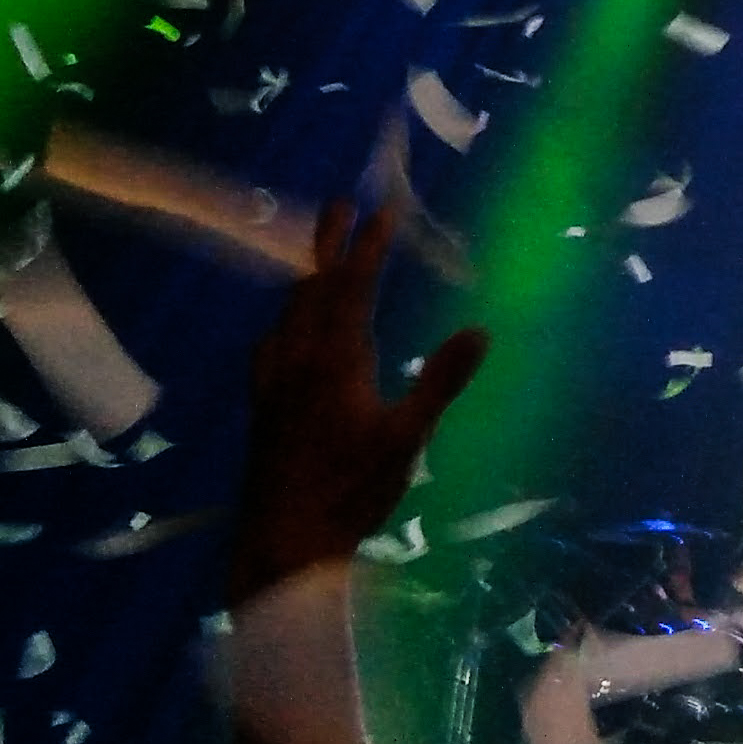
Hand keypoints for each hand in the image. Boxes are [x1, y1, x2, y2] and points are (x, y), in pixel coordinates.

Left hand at [230, 198, 485, 600]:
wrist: (282, 542)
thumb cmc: (351, 492)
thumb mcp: (407, 439)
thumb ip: (440, 382)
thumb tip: (481, 330)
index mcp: (335, 359)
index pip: (353, 285)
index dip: (369, 244)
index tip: (385, 206)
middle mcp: (297, 358)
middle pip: (312, 284)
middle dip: (328, 241)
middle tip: (340, 201)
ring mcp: (273, 381)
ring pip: (288, 311)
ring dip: (307, 274)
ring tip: (320, 254)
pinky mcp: (261, 405)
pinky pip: (271, 340)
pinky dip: (286, 316)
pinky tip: (284, 330)